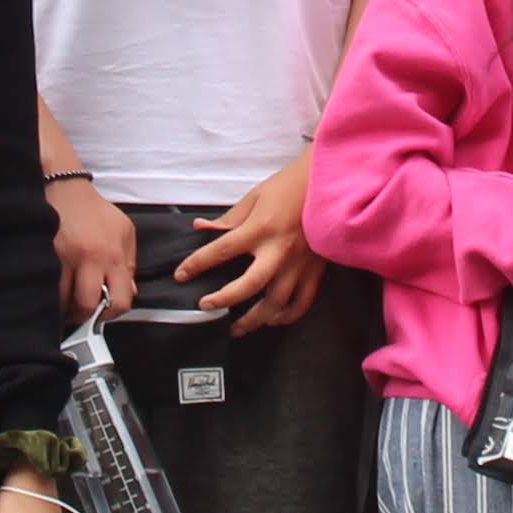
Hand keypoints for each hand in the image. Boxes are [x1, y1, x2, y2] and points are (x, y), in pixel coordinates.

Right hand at [51, 178, 137, 323]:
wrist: (66, 188)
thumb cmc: (95, 211)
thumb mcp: (124, 232)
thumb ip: (129, 264)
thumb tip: (129, 292)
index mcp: (113, 255)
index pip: (120, 300)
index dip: (112, 314)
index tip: (105, 312)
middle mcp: (90, 258)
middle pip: (86, 306)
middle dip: (84, 315)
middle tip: (82, 311)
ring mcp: (64, 257)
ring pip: (62, 300)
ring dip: (64, 306)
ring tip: (66, 302)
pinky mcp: (45, 254)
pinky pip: (46, 286)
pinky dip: (50, 294)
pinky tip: (54, 290)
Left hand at [188, 158, 327, 335]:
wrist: (331, 184)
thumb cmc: (290, 186)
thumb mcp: (256, 196)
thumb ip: (229, 218)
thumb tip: (201, 228)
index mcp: (261, 228)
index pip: (222, 250)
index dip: (197, 264)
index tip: (181, 275)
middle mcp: (280, 250)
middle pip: (249, 285)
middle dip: (224, 300)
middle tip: (205, 306)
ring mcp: (300, 263)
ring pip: (277, 302)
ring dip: (255, 319)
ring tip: (237, 328)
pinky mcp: (316, 270)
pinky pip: (302, 302)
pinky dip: (287, 316)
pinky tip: (272, 320)